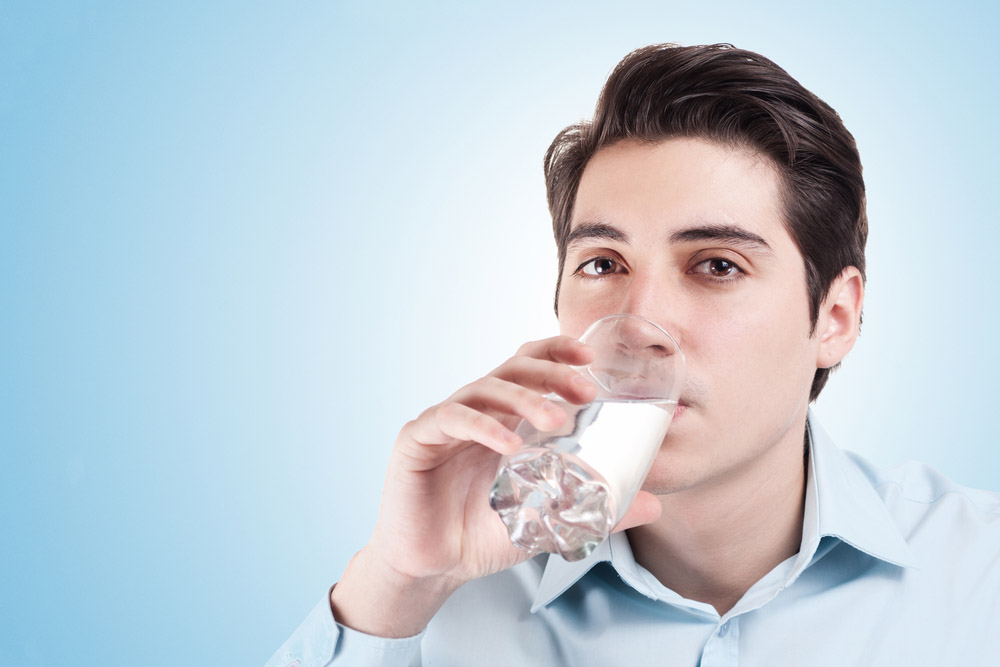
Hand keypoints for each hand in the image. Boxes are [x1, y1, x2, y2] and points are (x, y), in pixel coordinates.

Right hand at [330, 336, 661, 636]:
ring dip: (523, 398)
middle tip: (585, 390)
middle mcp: (474, 410)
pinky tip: (509, 444)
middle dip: (551, 373)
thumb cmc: (483, 533)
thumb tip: (654, 505)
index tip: (590, 360)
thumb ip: (596, 508)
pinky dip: (483, 427)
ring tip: (555, 419)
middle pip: (511, 370)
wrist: (432, 568)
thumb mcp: (548, 520)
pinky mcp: (417, 439)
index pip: (528, 367)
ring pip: (485, 389)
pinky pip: (451, 418)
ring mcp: (444, 421)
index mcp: (503, 417)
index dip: (556, 354)